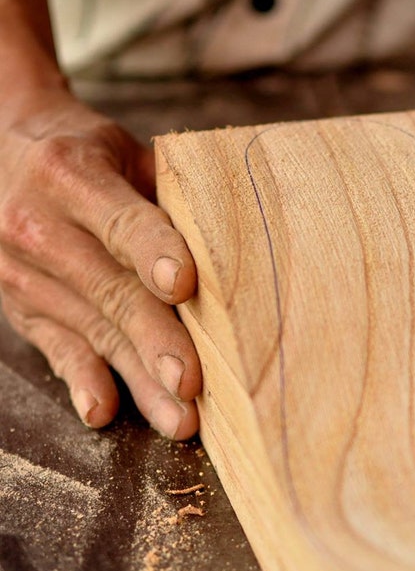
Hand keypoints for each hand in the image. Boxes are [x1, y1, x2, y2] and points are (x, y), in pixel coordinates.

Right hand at [0, 86, 199, 438]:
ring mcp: (25, 273)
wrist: (0, 153)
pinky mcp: (24, 310)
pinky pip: (56, 350)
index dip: (156, 253)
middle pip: (112, 291)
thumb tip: (234, 250)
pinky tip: (103, 411)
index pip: (124, 223)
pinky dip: (82, 382)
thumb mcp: (125, 153)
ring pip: (95, 332)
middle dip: (156, 340)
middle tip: (192, 382)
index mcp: (73, 175)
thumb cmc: (88, 157)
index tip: (185, 287)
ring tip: (179, 418)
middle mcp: (40, 225)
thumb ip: (169, 197)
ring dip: (139, 380)